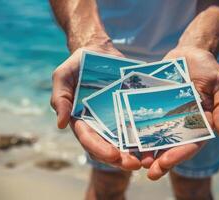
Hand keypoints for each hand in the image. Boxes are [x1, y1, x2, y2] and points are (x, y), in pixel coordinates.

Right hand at [50, 42, 140, 169]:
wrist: (99, 52)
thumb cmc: (78, 64)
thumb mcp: (63, 77)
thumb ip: (60, 98)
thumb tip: (61, 124)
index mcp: (82, 121)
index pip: (89, 140)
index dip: (100, 149)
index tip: (113, 155)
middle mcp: (100, 124)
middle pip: (109, 147)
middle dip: (121, 159)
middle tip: (135, 164)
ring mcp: (116, 118)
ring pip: (126, 141)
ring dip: (136, 153)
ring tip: (149, 160)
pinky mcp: (130, 110)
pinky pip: (139, 125)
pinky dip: (146, 136)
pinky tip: (157, 143)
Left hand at [146, 46, 218, 179]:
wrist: (189, 53)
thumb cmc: (208, 68)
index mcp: (200, 122)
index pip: (191, 143)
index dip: (179, 155)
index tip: (165, 163)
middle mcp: (182, 122)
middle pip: (172, 146)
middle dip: (161, 160)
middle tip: (148, 173)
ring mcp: (167, 115)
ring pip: (156, 137)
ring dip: (146, 150)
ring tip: (134, 161)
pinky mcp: (154, 105)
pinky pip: (144, 119)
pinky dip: (136, 130)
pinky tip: (127, 139)